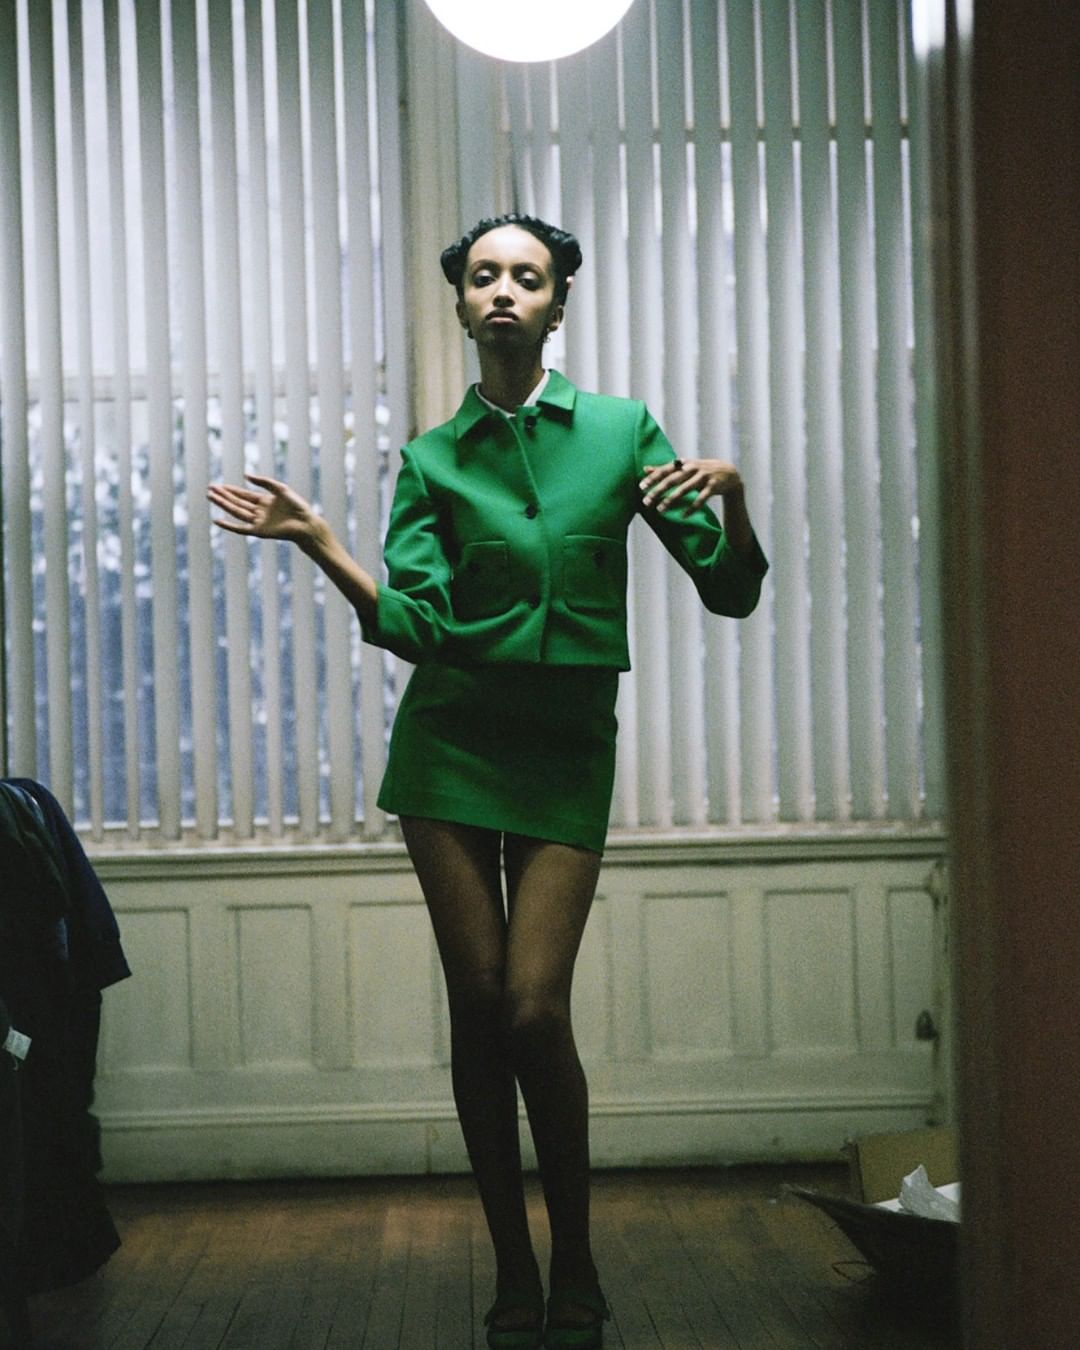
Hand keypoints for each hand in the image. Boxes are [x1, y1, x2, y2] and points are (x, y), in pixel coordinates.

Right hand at [207, 474, 326, 550]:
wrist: (306, 522)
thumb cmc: (297, 506)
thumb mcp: (280, 488)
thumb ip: (264, 482)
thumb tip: (246, 475)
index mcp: (264, 501)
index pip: (244, 495)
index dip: (231, 490)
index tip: (219, 486)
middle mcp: (259, 511)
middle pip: (237, 502)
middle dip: (223, 496)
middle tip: (210, 489)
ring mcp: (258, 522)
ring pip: (237, 512)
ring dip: (223, 505)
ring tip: (211, 497)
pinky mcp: (259, 531)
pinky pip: (240, 528)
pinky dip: (229, 526)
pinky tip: (217, 521)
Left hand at [640, 458, 743, 513]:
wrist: (729, 473)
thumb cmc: (701, 471)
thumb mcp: (684, 467)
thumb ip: (665, 469)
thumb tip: (645, 468)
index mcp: (684, 463)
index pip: (666, 470)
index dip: (653, 477)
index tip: (641, 487)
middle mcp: (693, 468)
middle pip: (673, 480)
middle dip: (658, 491)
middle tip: (646, 501)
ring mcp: (704, 477)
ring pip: (685, 489)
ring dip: (671, 500)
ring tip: (660, 510)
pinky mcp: (713, 487)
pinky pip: (701, 499)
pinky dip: (692, 508)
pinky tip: (683, 516)